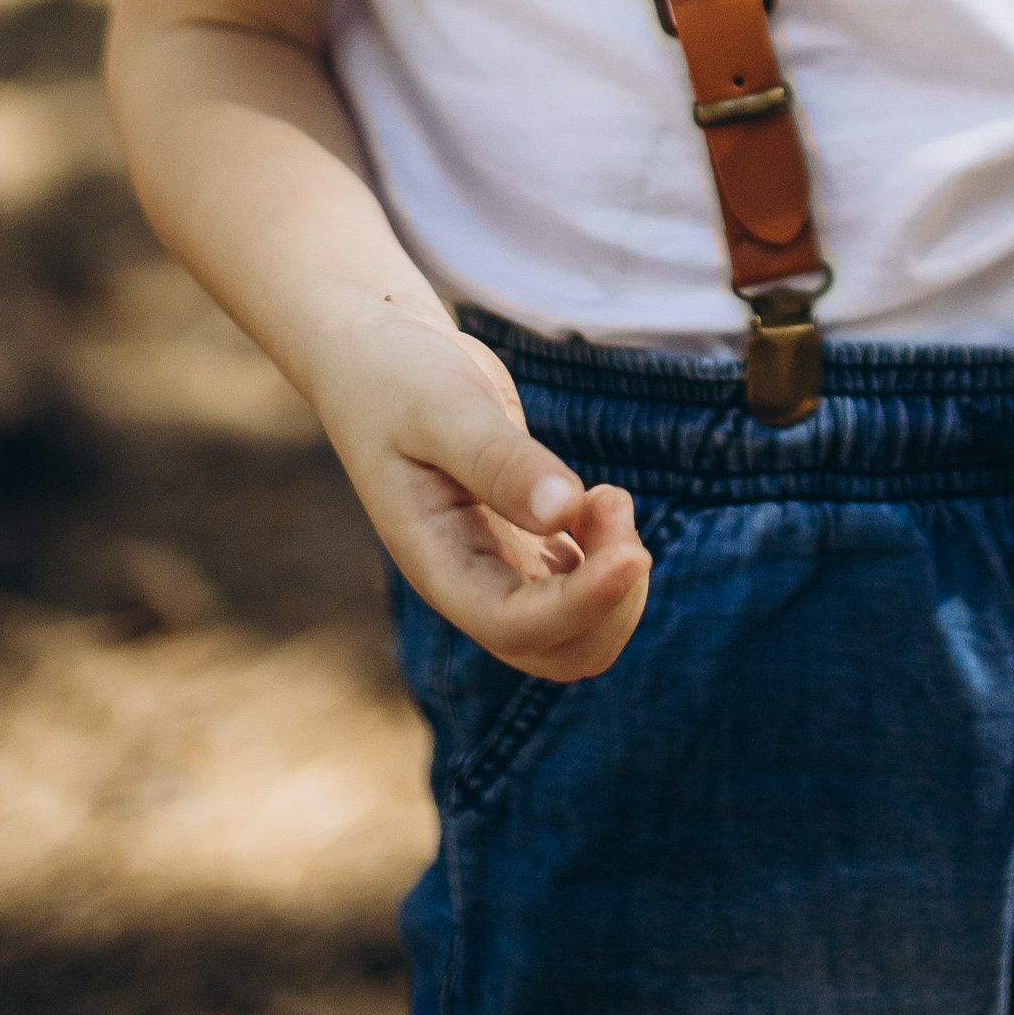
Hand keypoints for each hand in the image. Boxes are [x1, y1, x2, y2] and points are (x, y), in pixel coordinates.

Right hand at [314, 307, 650, 679]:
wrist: (381, 361)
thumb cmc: (400, 379)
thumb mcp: (444, 409)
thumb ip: (499, 461)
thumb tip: (564, 511)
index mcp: (436, 563)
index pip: (515, 627)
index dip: (582, 606)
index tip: (632, 551)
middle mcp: (469, 581)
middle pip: (559, 653)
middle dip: (610, 599)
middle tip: (612, 501)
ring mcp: (498, 568)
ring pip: (577, 631)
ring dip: (616, 579)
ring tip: (608, 498)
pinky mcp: (524, 544)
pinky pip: (581, 588)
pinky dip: (609, 557)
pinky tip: (598, 501)